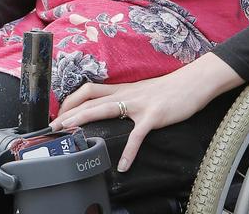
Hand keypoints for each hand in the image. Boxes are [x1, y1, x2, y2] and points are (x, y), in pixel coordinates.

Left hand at [52, 54, 239, 172]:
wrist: (195, 82)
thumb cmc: (172, 89)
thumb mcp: (144, 92)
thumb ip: (128, 100)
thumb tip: (115, 111)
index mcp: (124, 89)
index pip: (90, 90)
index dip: (71, 100)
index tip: (59, 114)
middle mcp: (127, 94)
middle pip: (90, 99)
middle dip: (69, 112)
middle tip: (53, 127)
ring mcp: (139, 104)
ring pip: (105, 109)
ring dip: (85, 121)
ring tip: (71, 135)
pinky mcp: (154, 116)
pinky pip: (138, 135)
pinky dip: (129, 151)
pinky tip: (123, 166)